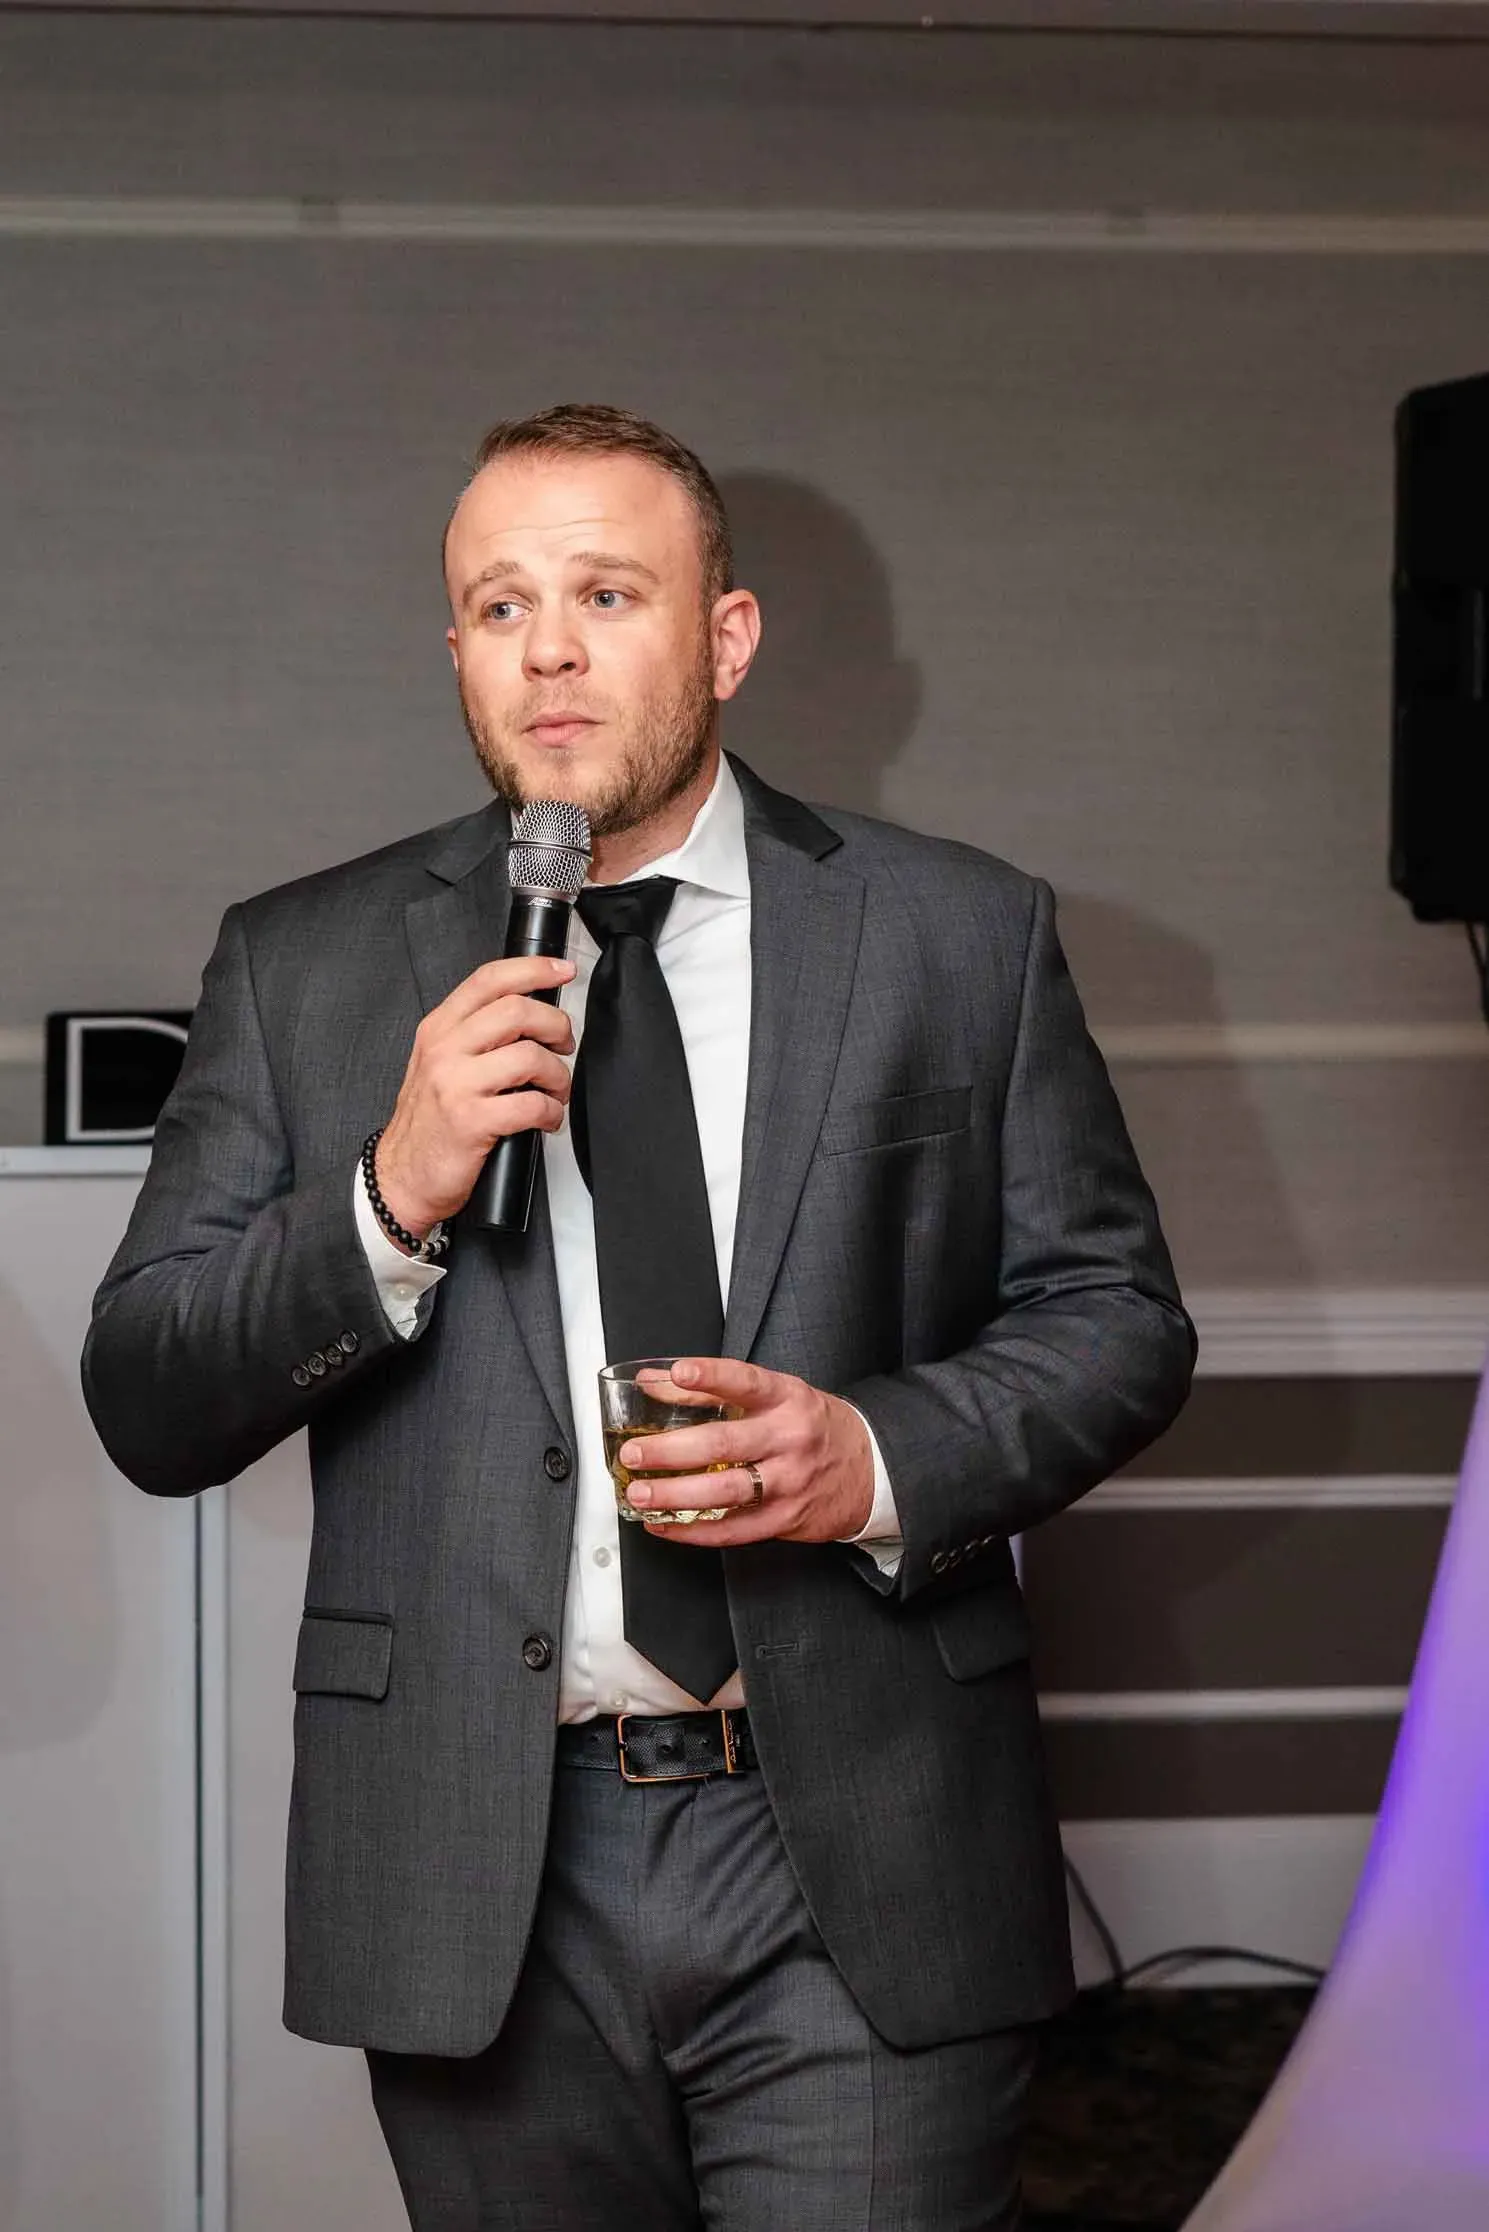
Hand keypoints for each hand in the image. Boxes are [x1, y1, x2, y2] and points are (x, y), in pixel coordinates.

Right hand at [375, 955, 576, 1234]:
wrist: (400, 1176)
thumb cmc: (428, 1122)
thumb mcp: (438, 1064)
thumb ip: (473, 1034)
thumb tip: (530, 1013)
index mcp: (439, 1029)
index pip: (489, 980)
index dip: (534, 969)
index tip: (563, 972)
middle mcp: (445, 1050)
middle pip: (518, 1011)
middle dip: (557, 1027)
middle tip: (563, 1046)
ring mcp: (456, 1085)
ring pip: (531, 1057)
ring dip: (558, 1076)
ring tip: (555, 1091)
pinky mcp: (472, 1121)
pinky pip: (532, 1104)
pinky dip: (551, 1112)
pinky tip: (547, 1118)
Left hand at [619, 1358, 874, 1547]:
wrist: (869, 1469)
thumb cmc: (812, 1427)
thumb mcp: (778, 1397)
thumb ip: (717, 1390)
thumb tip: (655, 1382)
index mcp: (787, 1399)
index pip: (745, 1382)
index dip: (710, 1376)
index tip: (678, 1372)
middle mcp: (789, 1438)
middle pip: (723, 1444)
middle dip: (670, 1450)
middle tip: (633, 1454)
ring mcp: (789, 1481)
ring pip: (724, 1492)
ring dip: (675, 1495)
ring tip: (640, 1494)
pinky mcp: (785, 1518)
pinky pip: (733, 1530)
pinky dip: (693, 1532)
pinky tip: (664, 1525)